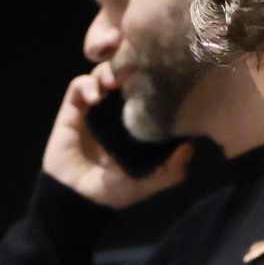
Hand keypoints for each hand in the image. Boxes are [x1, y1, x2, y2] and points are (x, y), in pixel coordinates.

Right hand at [39, 65, 193, 209]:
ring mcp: (95, 108)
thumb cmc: (111, 191)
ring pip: (103, 74)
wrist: (76, 197)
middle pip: (125, 75)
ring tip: (114, 81)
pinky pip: (78, 86)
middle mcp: (117, 110)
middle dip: (130, 67)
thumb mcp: (147, 183)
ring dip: (108, 71)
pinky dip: (86, 85)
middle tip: (136, 70)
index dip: (152, 80)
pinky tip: (94, 96)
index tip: (161, 76)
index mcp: (136, 122)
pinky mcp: (73, 109)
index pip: (147, 91)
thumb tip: (190, 146)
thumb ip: (171, 171)